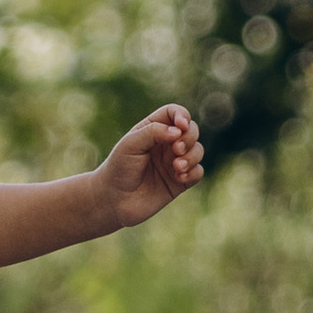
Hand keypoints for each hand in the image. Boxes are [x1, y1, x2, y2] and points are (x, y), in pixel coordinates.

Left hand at [94, 104, 203, 227]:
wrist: (113, 200)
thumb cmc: (118, 168)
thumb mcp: (130, 144)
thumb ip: (153, 132)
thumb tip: (178, 131)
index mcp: (153, 129)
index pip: (174, 113)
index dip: (182, 115)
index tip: (181, 126)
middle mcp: (166, 144)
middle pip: (191, 130)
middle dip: (189, 137)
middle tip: (176, 149)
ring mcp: (174, 162)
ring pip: (198, 150)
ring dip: (192, 156)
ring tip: (177, 167)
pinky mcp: (180, 181)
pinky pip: (198, 172)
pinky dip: (193, 172)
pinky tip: (178, 177)